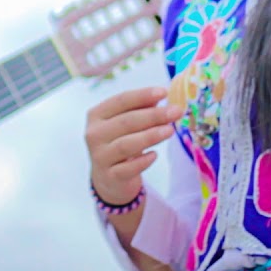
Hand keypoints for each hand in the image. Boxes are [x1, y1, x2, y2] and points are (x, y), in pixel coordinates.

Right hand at [85, 87, 182, 206]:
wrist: (109, 179)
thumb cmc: (121, 142)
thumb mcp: (127, 124)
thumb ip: (140, 109)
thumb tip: (160, 96)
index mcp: (97, 115)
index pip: (120, 100)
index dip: (142, 95)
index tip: (164, 92)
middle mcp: (94, 134)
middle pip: (126, 121)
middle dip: (153, 115)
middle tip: (176, 111)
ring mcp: (100, 156)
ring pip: (126, 144)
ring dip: (150, 136)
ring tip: (170, 130)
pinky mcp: (110, 176)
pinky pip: (128, 168)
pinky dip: (143, 161)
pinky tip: (155, 155)